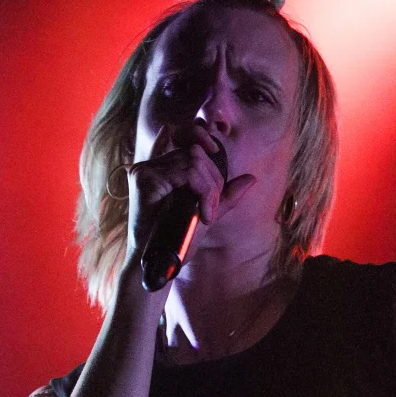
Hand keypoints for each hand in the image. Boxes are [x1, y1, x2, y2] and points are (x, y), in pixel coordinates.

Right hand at [124, 122, 245, 259]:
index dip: (201, 133)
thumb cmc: (178, 240)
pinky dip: (202, 191)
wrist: (159, 263)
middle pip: (195, 150)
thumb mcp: (207, 213)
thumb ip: (225, 195)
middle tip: (210, 208)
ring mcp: (145, 170)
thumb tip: (251, 178)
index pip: (183, 134)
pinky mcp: (144, 178)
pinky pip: (186, 172)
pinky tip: (202, 214)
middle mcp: (151, 165)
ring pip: (193, 159)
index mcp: (163, 168)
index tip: (215, 150)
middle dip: (213, 179)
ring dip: (209, 188)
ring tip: (205, 214)